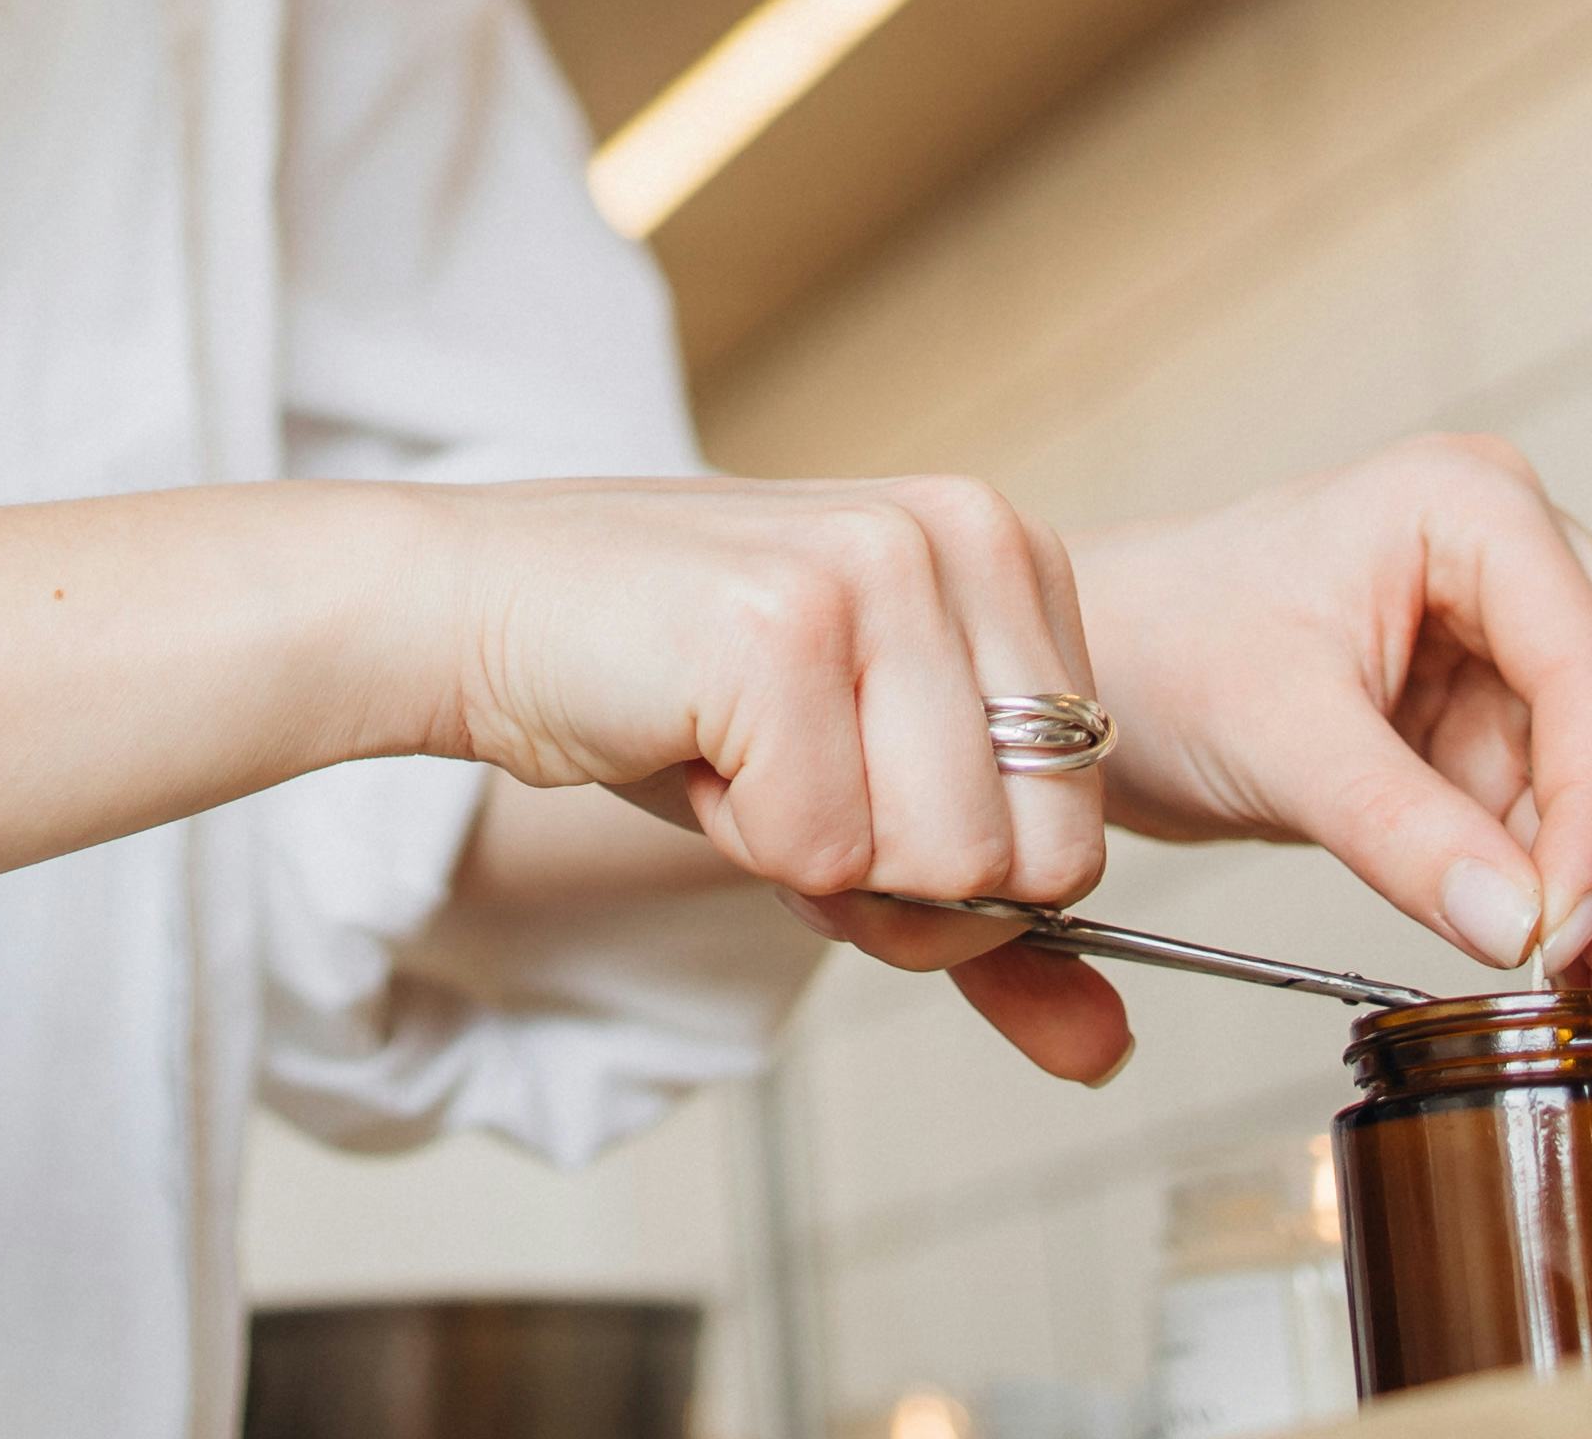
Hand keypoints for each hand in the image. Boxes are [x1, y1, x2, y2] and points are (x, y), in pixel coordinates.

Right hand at [410, 473, 1123, 1073]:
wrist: (487, 605)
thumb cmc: (680, 700)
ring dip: (816, 858)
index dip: (951, 870)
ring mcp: (880, 571)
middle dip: (901, 885)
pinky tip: (693, 741)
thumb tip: (1103, 1053)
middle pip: (1035, 861)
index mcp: (1016, 556)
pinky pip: (822, 853)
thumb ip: (993, 922)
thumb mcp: (867, 799)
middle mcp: (971, 537)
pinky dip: (742, 838)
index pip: (1080, 831)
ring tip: (744, 754)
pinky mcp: (785, 628)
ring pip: (944, 866)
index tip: (848, 782)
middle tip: (792, 788)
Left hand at [1072, 435, 1591, 993]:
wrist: (1098, 669)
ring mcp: (1527, 636)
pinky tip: (1572, 962)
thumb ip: (1401, 829)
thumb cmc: (1162, 648)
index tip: (1572, 929)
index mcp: (1473, 508)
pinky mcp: (1511, 718)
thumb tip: (1524, 930)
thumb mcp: (1272, 735)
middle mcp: (1525, 554)